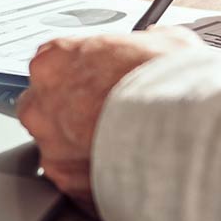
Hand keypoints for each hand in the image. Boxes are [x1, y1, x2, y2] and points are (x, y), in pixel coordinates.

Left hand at [15, 27, 204, 211]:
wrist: (179, 127)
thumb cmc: (167, 82)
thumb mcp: (165, 41)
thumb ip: (145, 42)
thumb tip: (156, 40)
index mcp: (55, 60)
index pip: (51, 66)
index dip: (78, 77)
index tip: (96, 84)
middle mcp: (41, 103)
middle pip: (44, 109)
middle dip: (69, 115)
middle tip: (106, 118)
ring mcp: (50, 144)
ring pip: (57, 148)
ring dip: (81, 149)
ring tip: (120, 149)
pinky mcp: (65, 180)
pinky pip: (74, 180)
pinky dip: (94, 178)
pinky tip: (121, 173)